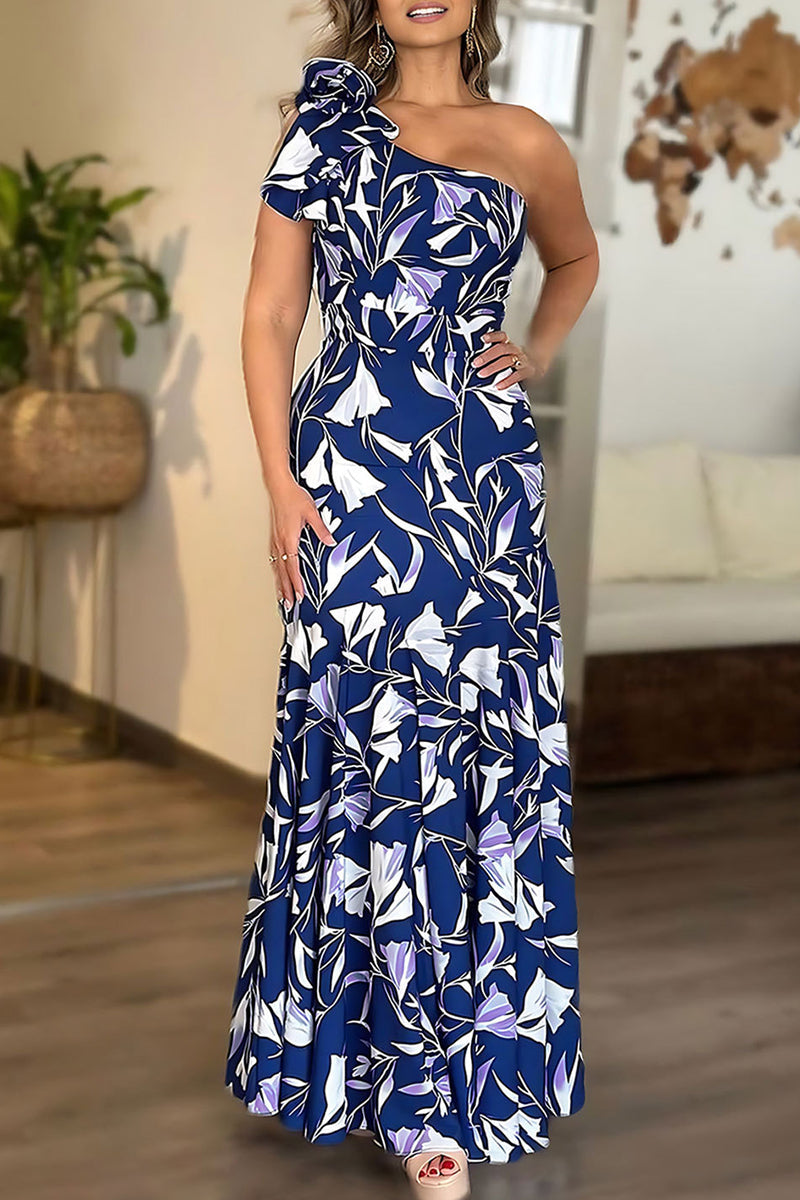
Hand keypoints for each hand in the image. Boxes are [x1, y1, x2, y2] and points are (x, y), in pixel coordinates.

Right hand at [267, 475, 335, 608]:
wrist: (278, 487)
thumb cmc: (293, 498)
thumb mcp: (312, 512)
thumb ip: (321, 529)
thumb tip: (331, 541)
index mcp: (289, 538)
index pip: (293, 566)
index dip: (296, 583)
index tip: (300, 595)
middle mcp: (280, 542)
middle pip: (282, 572)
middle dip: (286, 590)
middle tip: (290, 605)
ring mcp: (275, 540)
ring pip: (277, 567)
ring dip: (280, 583)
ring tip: (282, 597)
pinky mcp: (274, 537)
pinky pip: (274, 559)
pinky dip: (276, 572)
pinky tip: (278, 576)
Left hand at [473, 330, 544, 389]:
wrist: (545, 359)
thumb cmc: (524, 356)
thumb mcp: (514, 350)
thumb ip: (499, 351)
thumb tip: (481, 356)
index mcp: (512, 343)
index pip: (502, 336)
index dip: (493, 337)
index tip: (483, 339)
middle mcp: (517, 349)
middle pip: (501, 349)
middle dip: (487, 356)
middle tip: (476, 363)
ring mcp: (524, 360)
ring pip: (506, 361)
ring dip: (492, 368)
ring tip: (482, 374)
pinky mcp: (531, 370)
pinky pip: (518, 375)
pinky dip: (507, 381)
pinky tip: (498, 386)